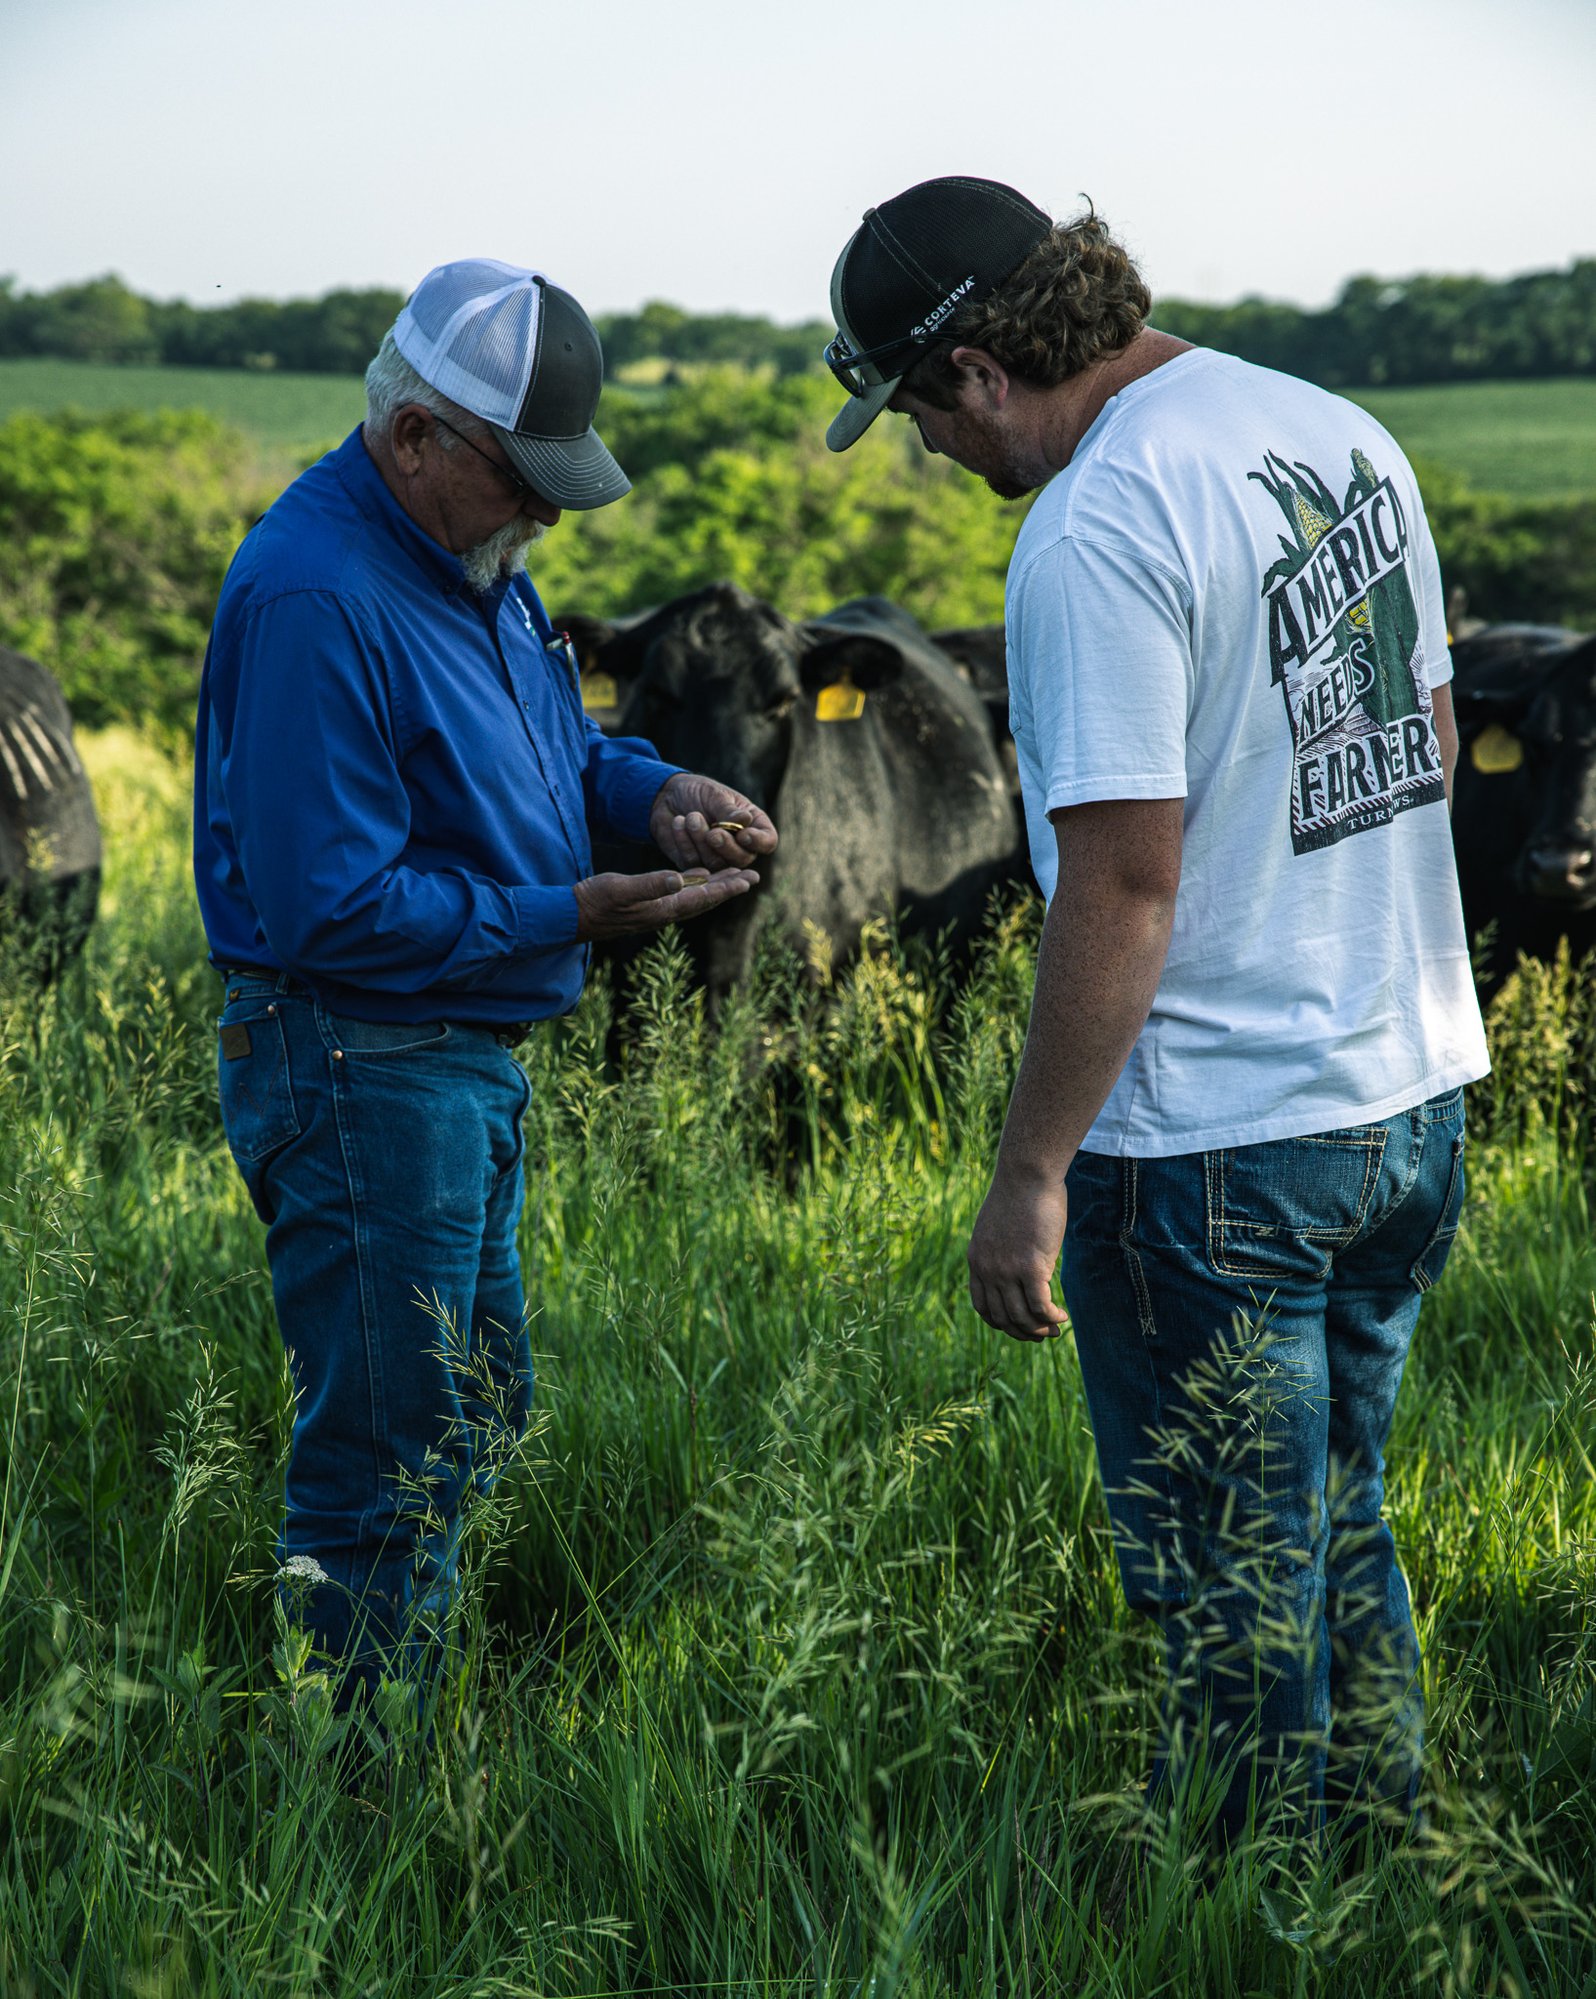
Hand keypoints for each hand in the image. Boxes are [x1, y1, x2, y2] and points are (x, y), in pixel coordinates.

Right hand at [572, 864, 758, 942]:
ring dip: (716, 885)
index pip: (703, 897)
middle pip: (705, 898)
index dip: (727, 888)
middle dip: (729, 887)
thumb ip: (650, 884)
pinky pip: (678, 892)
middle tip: (753, 877)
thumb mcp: (621, 888)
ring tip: (735, 875)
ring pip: (694, 895)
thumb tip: (679, 879)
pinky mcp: (647, 904)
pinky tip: (699, 875)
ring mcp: (656, 908)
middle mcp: (664, 911)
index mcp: (663, 908)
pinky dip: (694, 883)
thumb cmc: (594, 902)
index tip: (749, 880)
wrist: (572, 916)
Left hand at [650, 772, 776, 870]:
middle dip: (727, 847)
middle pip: (742, 859)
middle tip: (713, 833)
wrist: (668, 797)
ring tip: (690, 816)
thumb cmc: (699, 792)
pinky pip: (692, 863)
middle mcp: (739, 846)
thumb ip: (728, 811)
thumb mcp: (715, 795)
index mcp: (753, 826)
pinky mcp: (695, 865)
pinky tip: (678, 822)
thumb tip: (745, 820)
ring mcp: (718, 858)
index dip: (759, 842)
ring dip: (701, 840)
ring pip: (716, 863)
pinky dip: (684, 842)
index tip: (744, 834)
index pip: (767, 841)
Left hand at [967, 1166, 1069, 1341]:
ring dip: (1040, 1330)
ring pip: (1022, 1317)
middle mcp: (987, 1270)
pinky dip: (1052, 1318)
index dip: (1002, 1323)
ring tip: (1056, 1329)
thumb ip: (1004, 1248)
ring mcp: (1007, 1271)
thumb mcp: (1001, 1226)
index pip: (983, 1306)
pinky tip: (1063, 1317)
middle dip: (1024, 1332)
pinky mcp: (1030, 1268)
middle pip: (1003, 1318)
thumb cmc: (1021, 1194)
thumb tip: (1020, 1262)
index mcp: (977, 1260)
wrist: (1027, 1174)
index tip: (1020, 1326)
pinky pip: (1040, 1306)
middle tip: (1044, 1335)